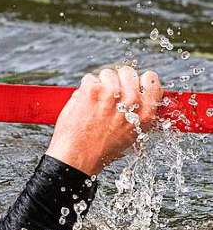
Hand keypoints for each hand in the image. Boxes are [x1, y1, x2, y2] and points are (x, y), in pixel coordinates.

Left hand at [45, 66, 162, 175]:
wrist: (78, 157)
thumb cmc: (101, 150)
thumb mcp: (132, 135)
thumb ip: (139, 114)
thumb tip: (141, 96)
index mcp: (146, 114)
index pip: (152, 81)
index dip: (140, 80)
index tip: (132, 84)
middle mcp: (132, 102)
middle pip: (128, 72)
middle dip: (117, 80)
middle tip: (108, 94)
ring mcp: (112, 94)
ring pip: (108, 73)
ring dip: (100, 84)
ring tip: (95, 102)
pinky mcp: (92, 90)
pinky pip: (89, 79)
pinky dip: (84, 89)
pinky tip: (84, 104)